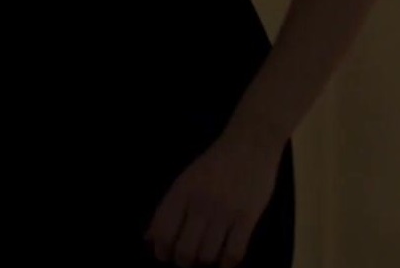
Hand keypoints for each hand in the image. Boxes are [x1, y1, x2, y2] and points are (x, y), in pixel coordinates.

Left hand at [144, 127, 283, 266]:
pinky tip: (225, 260)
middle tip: (187, 260)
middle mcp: (200, 202)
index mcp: (182, 190)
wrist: (250, 143)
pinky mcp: (247, 218)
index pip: (163, 231)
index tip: (165, 256)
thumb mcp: (187, 178)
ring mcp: (225, 211)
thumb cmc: (216, 163)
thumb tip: (149, 238)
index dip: (161, 250)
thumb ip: (169, 208)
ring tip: (206, 259)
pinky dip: (227, 264)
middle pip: (184, 250)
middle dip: (183, 261)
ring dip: (205, 263)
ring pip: (208, 256)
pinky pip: (234, 254)